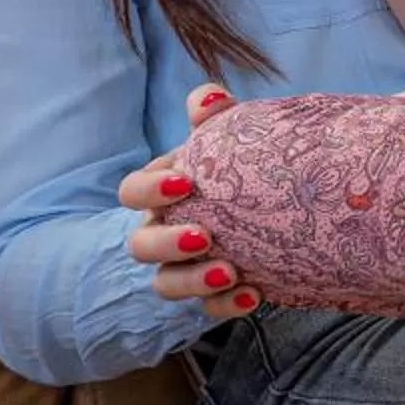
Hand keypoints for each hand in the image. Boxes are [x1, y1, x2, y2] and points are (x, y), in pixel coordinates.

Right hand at [113, 85, 260, 321]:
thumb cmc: (234, 167)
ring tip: (229, 271)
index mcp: (159, 192)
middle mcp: (161, 231)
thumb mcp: (225, 139)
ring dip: (193, 281)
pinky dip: (226, 306)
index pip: (133, 191)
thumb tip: (210, 94)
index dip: (149, 189)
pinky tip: (255, 296)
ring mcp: (181, 267)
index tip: (184, 183)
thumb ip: (215, 116)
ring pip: (166, 282)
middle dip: (166, 243)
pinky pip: (208, 309)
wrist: (272, 209)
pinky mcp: (209, 295)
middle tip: (202, 236)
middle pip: (140, 245)